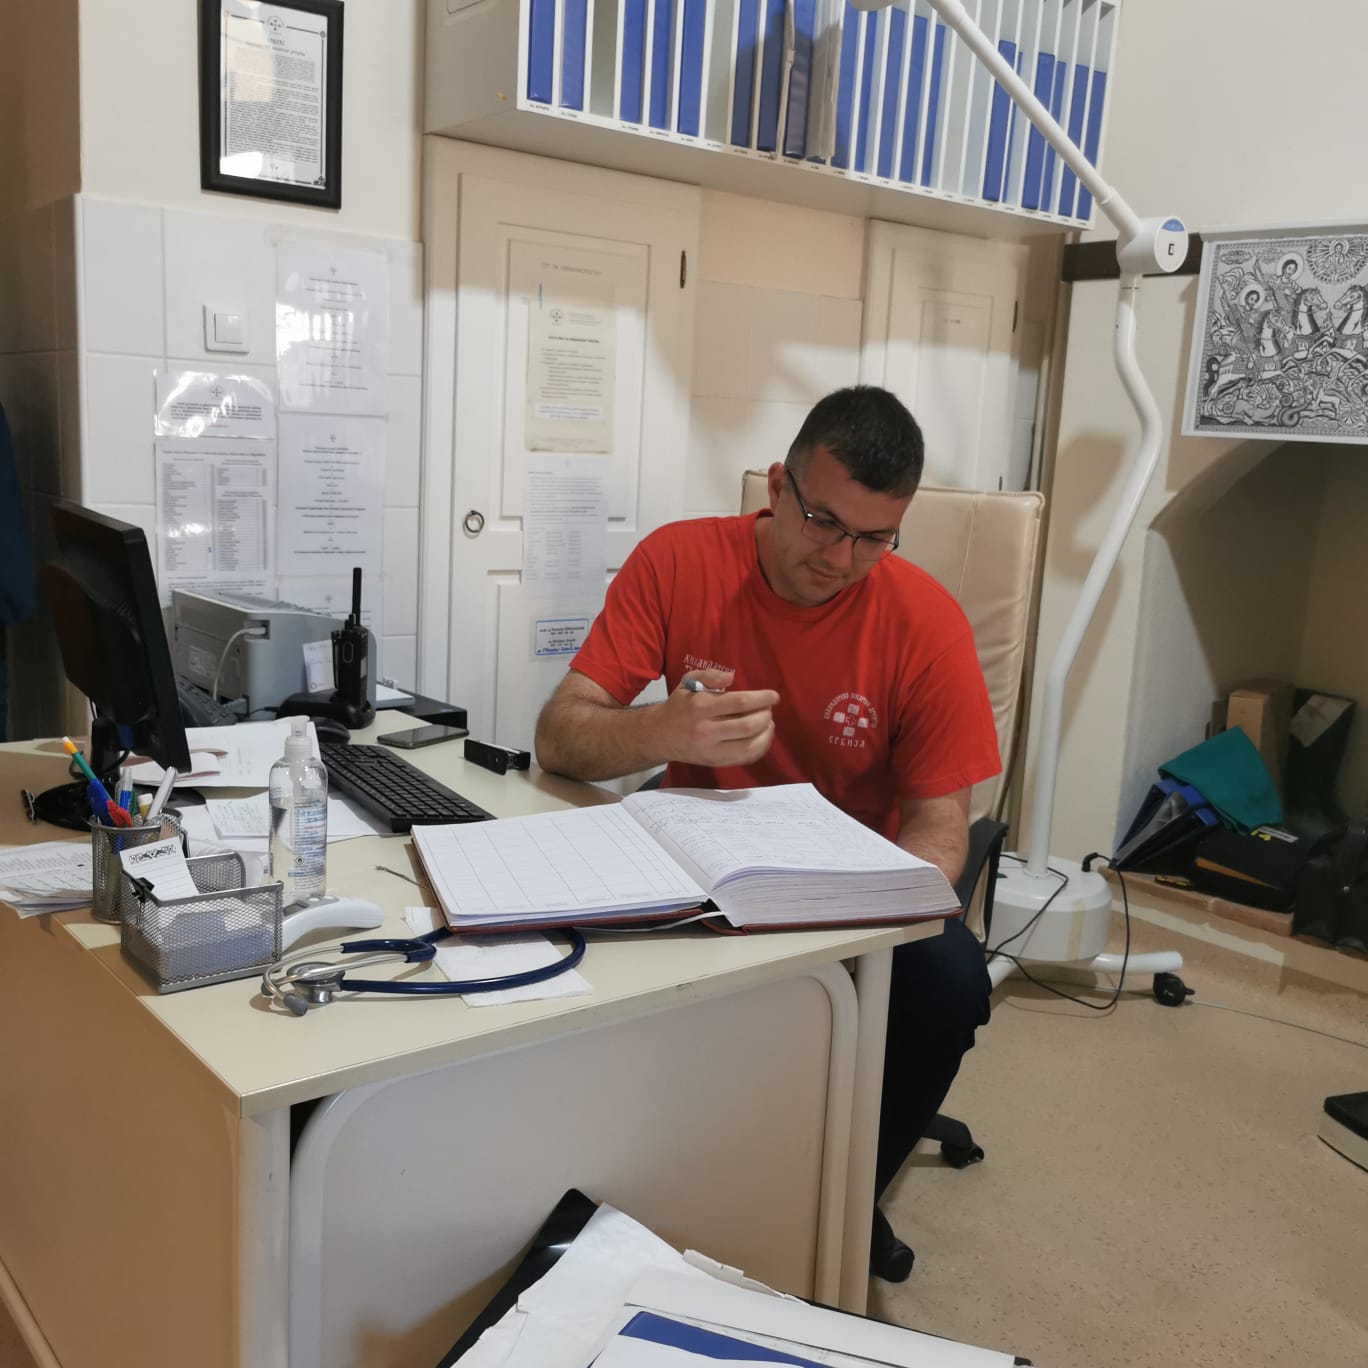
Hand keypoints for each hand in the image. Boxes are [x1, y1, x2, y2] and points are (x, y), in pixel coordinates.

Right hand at [664, 669, 778, 768]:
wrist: (660, 736)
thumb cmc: (679, 706)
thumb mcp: (688, 682)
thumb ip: (709, 675)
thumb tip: (731, 677)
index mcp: (701, 707)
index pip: (740, 702)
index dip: (762, 699)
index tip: (774, 696)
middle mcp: (706, 730)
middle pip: (748, 725)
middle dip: (766, 716)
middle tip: (769, 709)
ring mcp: (711, 749)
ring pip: (749, 746)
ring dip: (766, 734)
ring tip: (768, 723)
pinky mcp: (715, 762)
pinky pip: (744, 758)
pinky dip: (760, 748)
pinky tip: (762, 737)